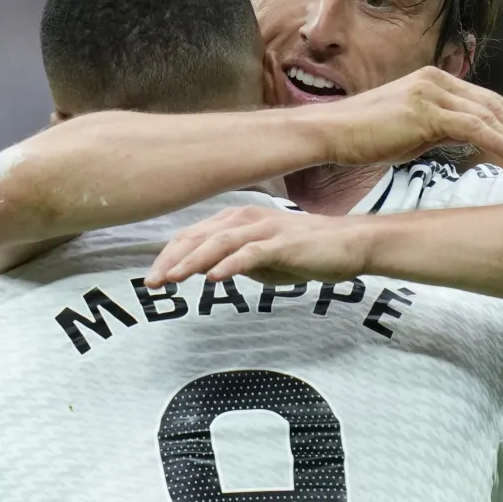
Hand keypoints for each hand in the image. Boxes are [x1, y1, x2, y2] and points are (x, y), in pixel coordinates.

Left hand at [145, 206, 374, 287]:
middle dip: (172, 259)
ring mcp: (265, 229)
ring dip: (193, 261)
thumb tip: (213, 272)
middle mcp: (247, 219)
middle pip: (199, 236)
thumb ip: (238, 261)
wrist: (350, 245)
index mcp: (238, 220)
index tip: (154, 277)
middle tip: (152, 282)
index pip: (194, 235)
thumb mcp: (264, 259)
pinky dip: (229, 264)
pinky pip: (250, 253)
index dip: (171, 255)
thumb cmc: (307, 252)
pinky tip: (213, 278)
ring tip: (173, 279)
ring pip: (219, 242)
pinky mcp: (283, 243)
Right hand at [309, 66, 502, 169]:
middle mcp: (434, 80)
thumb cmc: (362, 137)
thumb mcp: (408, 129)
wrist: (330, 133)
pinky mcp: (428, 114)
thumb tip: (463, 141)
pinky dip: (501, 145)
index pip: (480, 98)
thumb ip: (437, 129)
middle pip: (491, 103)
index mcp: (430, 80)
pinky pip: (476, 129)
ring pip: (488, 116)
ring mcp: (431, 94)